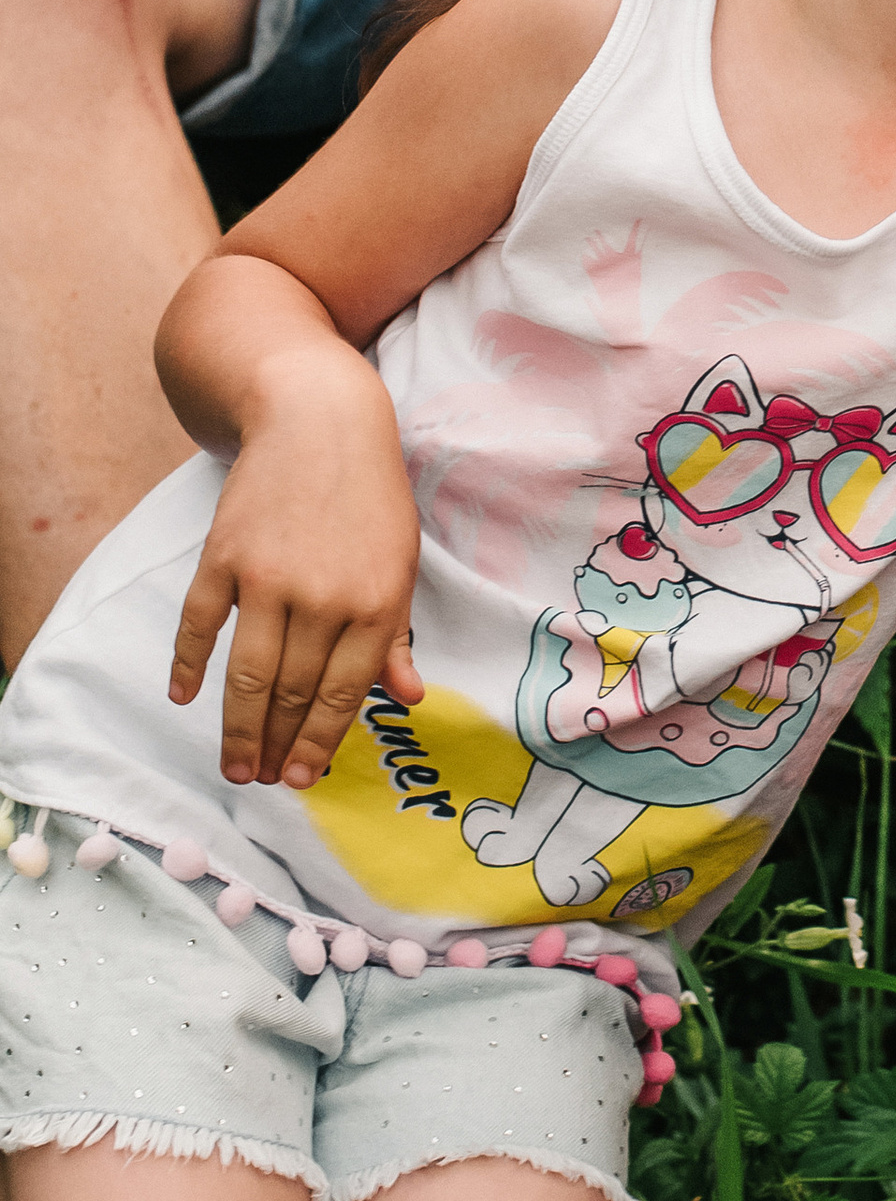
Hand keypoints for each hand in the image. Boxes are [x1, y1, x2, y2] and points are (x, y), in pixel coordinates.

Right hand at [169, 380, 423, 791]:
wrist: (318, 419)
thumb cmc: (369, 497)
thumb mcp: (401, 561)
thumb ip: (398, 634)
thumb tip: (408, 697)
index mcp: (377, 601)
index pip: (343, 694)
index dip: (321, 742)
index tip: (303, 778)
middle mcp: (323, 596)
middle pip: (290, 693)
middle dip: (277, 747)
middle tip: (264, 780)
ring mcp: (268, 577)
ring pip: (246, 675)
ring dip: (238, 729)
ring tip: (235, 766)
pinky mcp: (223, 556)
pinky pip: (198, 624)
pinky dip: (186, 664)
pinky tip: (182, 695)